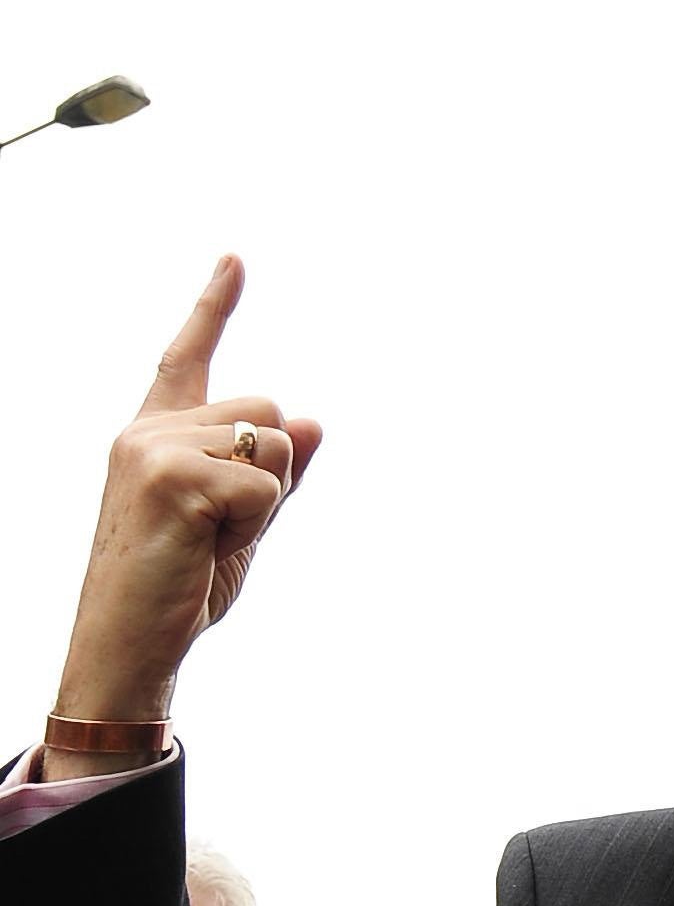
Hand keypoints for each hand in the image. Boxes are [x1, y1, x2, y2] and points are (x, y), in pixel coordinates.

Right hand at [48, 261, 320, 740]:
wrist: (128, 646)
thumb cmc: (178, 588)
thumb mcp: (238, 523)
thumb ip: (273, 471)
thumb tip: (312, 422)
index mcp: (156, 435)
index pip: (186, 357)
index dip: (214, 306)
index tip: (236, 260)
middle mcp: (147, 430)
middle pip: (268, 410)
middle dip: (269, 474)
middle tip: (217, 530)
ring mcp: (154, 449)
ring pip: (273, 444)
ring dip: (263, 502)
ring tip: (207, 541)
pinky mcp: (171, 477)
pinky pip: (265, 484)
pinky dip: (254, 524)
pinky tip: (204, 549)